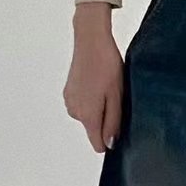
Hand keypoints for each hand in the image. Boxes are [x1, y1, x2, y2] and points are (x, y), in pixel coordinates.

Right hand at [64, 2, 122, 151]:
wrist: (90, 40)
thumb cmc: (107, 65)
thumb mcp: (117, 96)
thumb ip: (113, 122)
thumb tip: (109, 144)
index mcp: (88, 116)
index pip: (98, 144)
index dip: (110, 139)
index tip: (118, 124)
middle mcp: (75, 113)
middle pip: (94, 129)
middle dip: (105, 119)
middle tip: (114, 97)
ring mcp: (69, 102)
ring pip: (89, 117)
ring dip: (98, 108)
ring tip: (105, 88)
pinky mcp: (67, 93)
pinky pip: (82, 105)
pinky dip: (90, 99)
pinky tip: (96, 83)